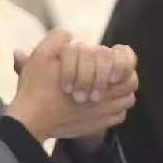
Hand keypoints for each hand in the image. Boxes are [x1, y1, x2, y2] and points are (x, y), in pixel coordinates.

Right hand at [5, 30, 136, 143]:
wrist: (31, 120)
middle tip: (107, 71)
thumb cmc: (37, 86)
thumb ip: (59, 38)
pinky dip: (115, 108)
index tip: (107, 56)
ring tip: (107, 86)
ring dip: (121, 90)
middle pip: (131, 80)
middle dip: (121, 72)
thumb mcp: (41, 54)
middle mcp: (106, 95)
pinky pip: (119, 115)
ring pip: (128, 98)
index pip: (126, 60)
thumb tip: (70, 37)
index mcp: (95, 73)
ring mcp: (104, 112)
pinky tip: (101, 103)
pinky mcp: (99, 125)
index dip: (120, 56)